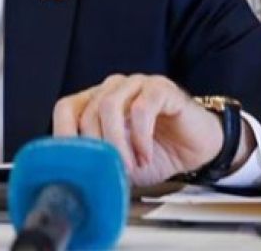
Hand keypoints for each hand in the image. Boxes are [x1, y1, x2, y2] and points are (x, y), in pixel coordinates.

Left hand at [51, 74, 254, 185]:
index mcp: (96, 102)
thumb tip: (75, 176)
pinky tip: (145, 154)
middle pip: (88, 112)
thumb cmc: (157, 154)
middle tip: (113, 170)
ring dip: (117, 142)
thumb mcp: (121, 164)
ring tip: (131, 164)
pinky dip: (140, 136)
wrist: (197, 150)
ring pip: (109, 106)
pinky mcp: (160, 87)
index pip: (66, 109)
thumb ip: (98, 163)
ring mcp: (136, 84)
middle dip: (98, 147)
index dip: (63, 133)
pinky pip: (142, 107)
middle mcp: (112, 89)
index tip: (71, 161)